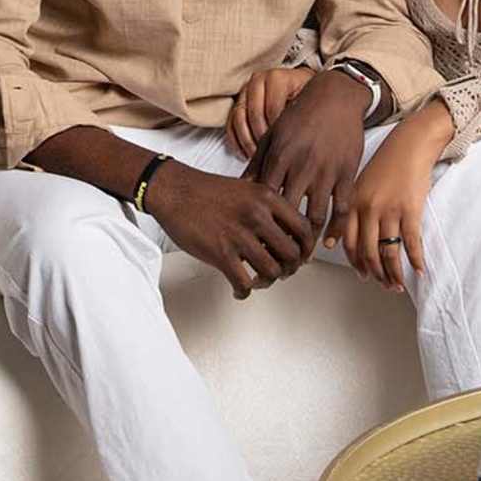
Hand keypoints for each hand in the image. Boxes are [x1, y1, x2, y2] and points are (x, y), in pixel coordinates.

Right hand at [147, 164, 318, 299]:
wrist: (173, 189)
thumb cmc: (207, 191)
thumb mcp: (248, 188)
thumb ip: (269, 208)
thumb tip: (287, 234)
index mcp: (267, 198)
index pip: (304, 229)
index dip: (307, 248)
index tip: (302, 257)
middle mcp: (257, 216)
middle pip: (292, 254)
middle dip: (289, 269)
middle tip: (282, 272)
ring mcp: (239, 235)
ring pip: (271, 271)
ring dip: (267, 282)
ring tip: (259, 281)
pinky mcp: (220, 253)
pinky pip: (244, 282)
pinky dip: (244, 292)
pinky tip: (239, 290)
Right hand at [227, 63, 310, 159]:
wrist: (296, 84)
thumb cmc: (304, 92)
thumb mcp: (308, 96)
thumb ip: (301, 109)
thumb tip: (296, 132)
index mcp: (276, 78)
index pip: (272, 107)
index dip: (276, 128)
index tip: (283, 143)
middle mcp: (257, 81)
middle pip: (253, 113)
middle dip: (261, 136)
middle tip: (270, 152)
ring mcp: (244, 92)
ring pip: (238, 118)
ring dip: (246, 140)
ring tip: (257, 155)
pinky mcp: (236, 104)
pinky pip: (230, 124)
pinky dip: (235, 141)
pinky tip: (245, 154)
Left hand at [249, 68, 374, 238]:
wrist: (336, 97)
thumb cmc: (301, 115)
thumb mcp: (273, 134)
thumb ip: (258, 161)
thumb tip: (240, 187)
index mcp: (281, 157)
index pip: (265, 199)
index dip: (259, 222)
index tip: (254, 240)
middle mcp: (302, 166)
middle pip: (288, 213)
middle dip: (281, 237)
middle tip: (275, 256)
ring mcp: (327, 171)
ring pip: (315, 215)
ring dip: (307, 239)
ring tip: (300, 254)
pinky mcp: (347, 173)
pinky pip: (341, 207)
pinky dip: (336, 228)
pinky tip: (329, 242)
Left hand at [335, 116, 443, 291]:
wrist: (411, 143)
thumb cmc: (386, 164)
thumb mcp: (359, 185)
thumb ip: (347, 212)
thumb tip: (332, 242)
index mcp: (353, 203)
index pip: (349, 242)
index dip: (356, 263)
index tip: (363, 275)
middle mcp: (368, 209)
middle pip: (368, 252)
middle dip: (375, 274)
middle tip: (383, 285)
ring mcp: (389, 210)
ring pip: (388, 251)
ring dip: (393, 273)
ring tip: (397, 284)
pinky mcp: (410, 209)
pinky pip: (411, 242)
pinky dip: (415, 260)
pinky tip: (419, 270)